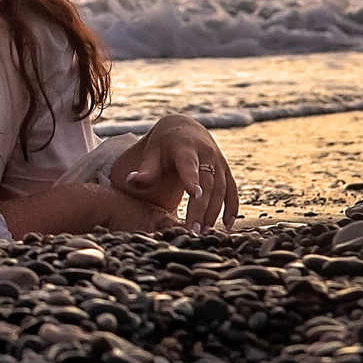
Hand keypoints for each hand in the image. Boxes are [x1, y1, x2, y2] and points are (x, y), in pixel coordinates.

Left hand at [115, 115, 237, 231]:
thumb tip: (130, 181)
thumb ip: (146, 170)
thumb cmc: (164, 144)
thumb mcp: (152, 152)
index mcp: (185, 147)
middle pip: (207, 183)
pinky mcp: (226, 171)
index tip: (195, 194)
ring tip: (204, 233)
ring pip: (221, 189)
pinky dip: (231, 208)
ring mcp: (219, 163)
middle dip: (201, 207)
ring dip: (214, 212)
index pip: (189, 164)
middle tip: (194, 230)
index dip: (192, 178)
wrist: (184, 128)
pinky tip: (227, 225)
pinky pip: (232, 191)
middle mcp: (206, 154)